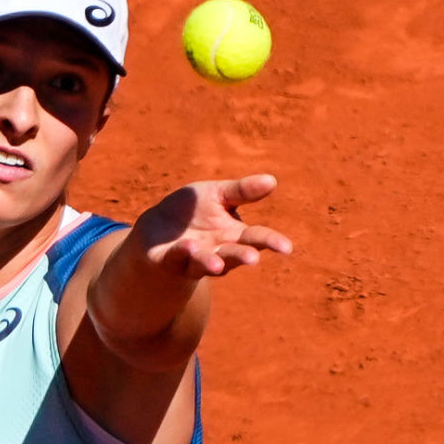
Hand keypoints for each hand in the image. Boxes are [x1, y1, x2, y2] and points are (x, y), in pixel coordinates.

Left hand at [128, 174, 293, 278]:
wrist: (157, 227)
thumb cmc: (194, 212)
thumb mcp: (217, 195)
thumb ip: (241, 191)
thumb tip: (272, 180)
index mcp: (235, 234)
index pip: (258, 238)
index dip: (272, 242)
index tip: (286, 248)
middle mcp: (219, 251)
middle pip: (235, 254)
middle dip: (243, 256)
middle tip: (252, 258)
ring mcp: (195, 259)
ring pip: (206, 263)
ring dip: (211, 262)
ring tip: (217, 262)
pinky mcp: (170, 261)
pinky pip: (176, 258)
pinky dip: (182, 253)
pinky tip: (188, 245)